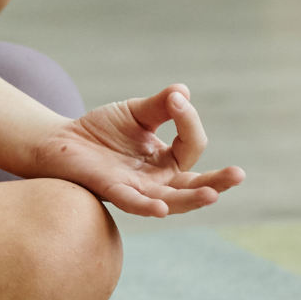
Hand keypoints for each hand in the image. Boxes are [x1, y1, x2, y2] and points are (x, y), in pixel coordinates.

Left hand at [29, 86, 245, 217]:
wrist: (62, 140)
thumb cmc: (102, 130)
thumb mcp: (136, 113)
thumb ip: (160, 106)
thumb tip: (183, 91)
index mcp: (167, 160)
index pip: (191, 144)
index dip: (188, 119)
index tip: (176, 99)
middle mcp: (158, 179)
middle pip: (194, 185)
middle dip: (218, 183)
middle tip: (238, 174)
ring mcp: (138, 188)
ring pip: (171, 199)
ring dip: (192, 198)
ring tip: (212, 195)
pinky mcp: (113, 191)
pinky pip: (133, 203)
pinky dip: (147, 206)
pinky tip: (161, 208)